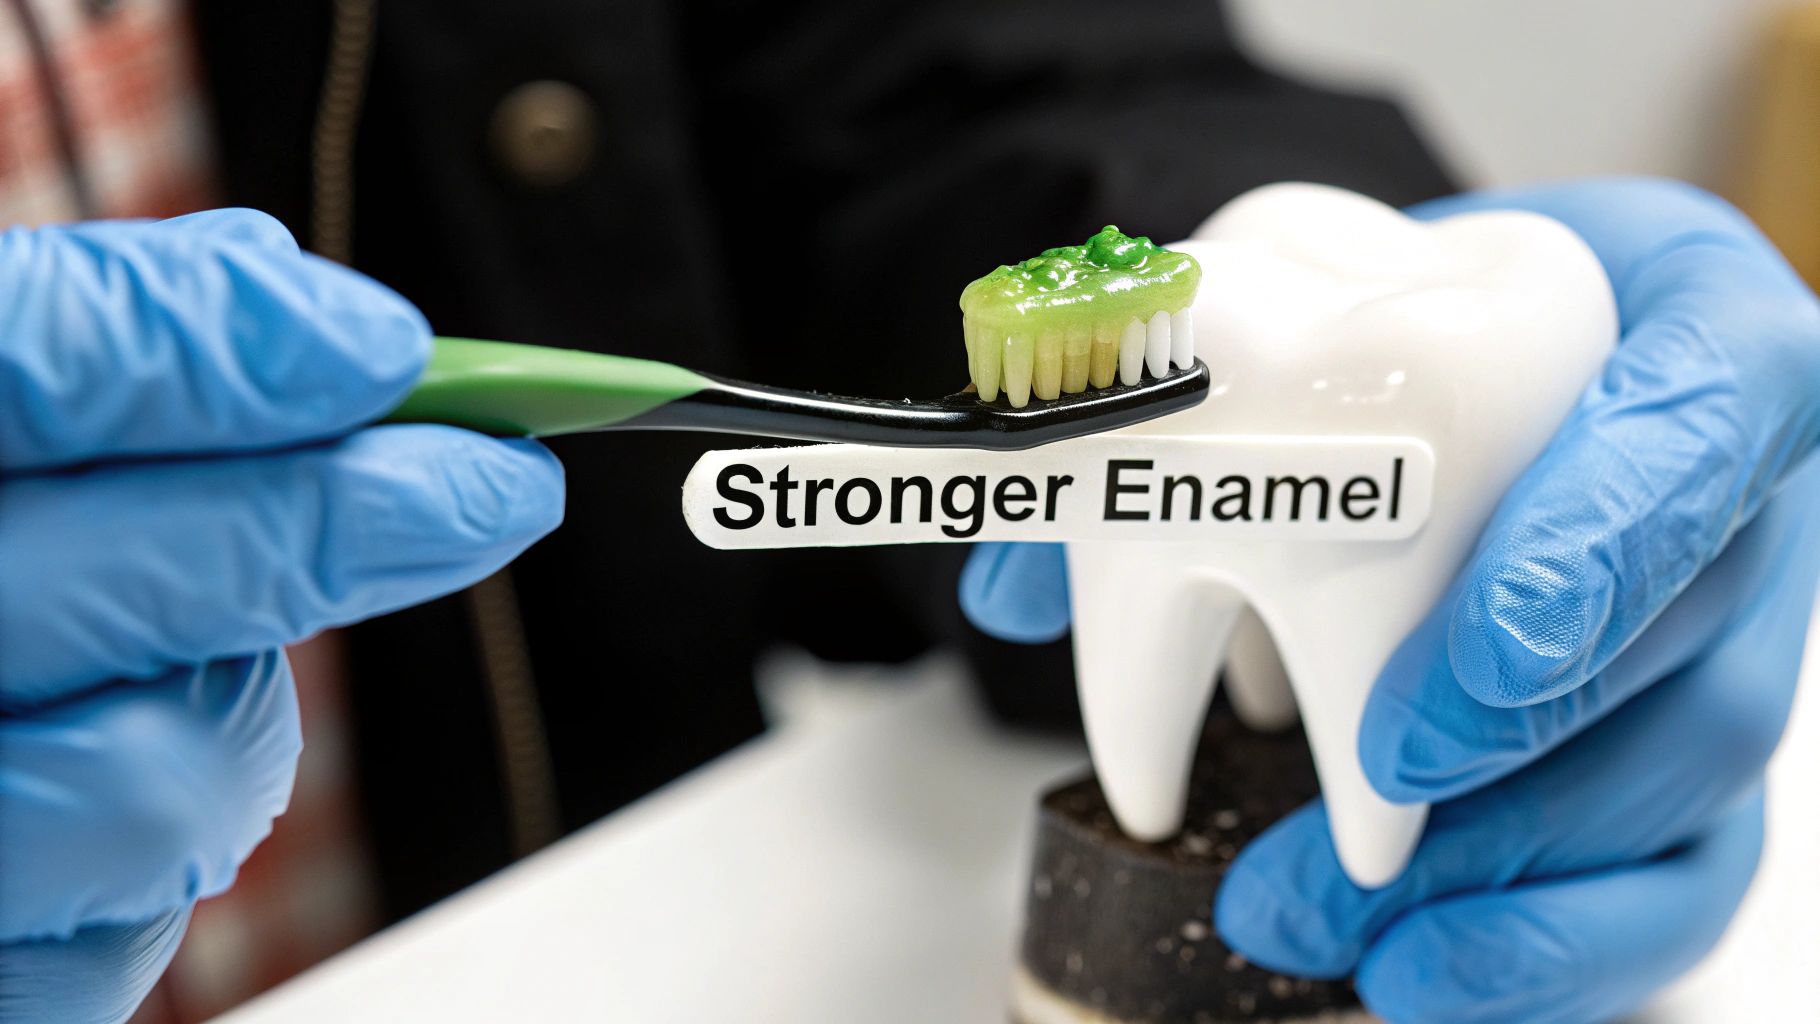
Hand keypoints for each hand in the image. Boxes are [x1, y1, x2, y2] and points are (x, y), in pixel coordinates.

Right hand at [0, 210, 564, 1022]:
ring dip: (244, 705)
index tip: (380, 345)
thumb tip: (289, 300)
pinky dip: (166, 848)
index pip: (36, 364)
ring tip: (208, 657)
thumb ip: (67, 342)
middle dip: (361, 519)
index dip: (224, 350)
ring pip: (180, 773)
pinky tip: (111, 778)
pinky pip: (127, 930)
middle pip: (169, 579)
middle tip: (501, 483)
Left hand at [961, 179, 1819, 1022]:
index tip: (1482, 637)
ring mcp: (1719, 634)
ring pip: (1684, 776)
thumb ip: (1192, 422)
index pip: (1714, 407)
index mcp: (1677, 337)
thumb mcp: (1320, 317)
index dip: (1609, 533)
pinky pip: (1669, 876)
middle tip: (1375, 778)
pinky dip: (1545, 944)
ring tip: (1312, 905)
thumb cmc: (1427, 328)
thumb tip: (1017, 580)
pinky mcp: (1680, 751)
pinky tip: (1408, 974)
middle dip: (1529, 732)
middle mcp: (1725, 497)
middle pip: (1697, 635)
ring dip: (1504, 866)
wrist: (1498, 345)